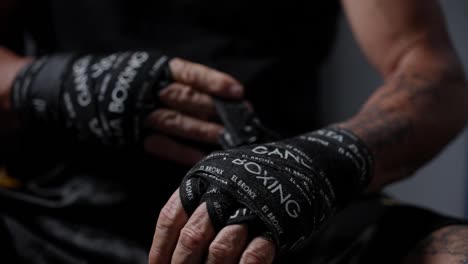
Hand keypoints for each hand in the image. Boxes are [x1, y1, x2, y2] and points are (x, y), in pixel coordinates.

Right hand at [144, 58, 243, 165]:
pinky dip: (183, 152)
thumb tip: (225, 98)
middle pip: (186, 99)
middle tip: (241, 120)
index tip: (237, 92)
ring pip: (176, 122)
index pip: (190, 74)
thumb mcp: (154, 71)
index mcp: (157, 70)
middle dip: (215, 109)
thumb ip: (183, 83)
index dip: (214, 82)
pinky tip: (202, 158)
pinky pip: (161, 145)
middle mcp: (150, 91)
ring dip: (203, 131)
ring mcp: (141, 115)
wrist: (86, 94)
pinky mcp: (134, 136)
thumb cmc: (134, 82)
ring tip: (227, 139)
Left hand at [156, 127, 372, 261]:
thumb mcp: (221, 176)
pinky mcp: (276, 222)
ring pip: (220, 248)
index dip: (161, 248)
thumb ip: (199, 202)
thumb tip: (175, 242)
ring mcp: (250, 207)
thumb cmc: (258, 174)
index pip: (172, 217)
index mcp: (204, 178)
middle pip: (192, 236)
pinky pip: (254, 255)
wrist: (305, 162)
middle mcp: (223, 191)